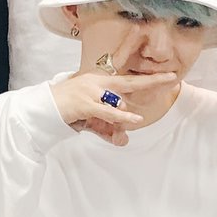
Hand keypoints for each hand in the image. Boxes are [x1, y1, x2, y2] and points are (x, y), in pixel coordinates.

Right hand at [49, 70, 177, 146]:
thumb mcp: (91, 121)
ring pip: (118, 102)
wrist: (43, 109)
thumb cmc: (67, 111)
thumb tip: (124, 140)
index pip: (127, 80)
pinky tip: (133, 119)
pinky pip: (107, 111)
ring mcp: (90, 91)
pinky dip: (121, 116)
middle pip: (130, 82)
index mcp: (99, 81)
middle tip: (173, 78)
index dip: (147, 79)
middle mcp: (97, 82)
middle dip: (153, 80)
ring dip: (124, 116)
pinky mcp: (84, 103)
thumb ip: (108, 129)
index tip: (167, 76)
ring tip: (131, 121)